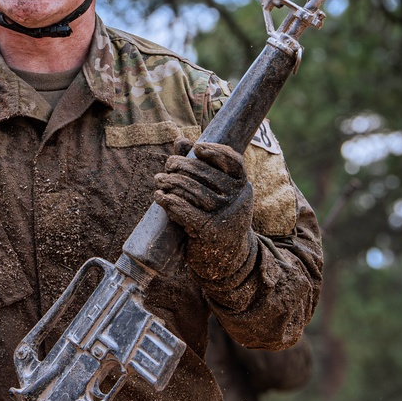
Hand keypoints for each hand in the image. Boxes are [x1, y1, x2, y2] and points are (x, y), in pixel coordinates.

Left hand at [154, 142, 255, 282]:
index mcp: (243, 186)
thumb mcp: (216, 193)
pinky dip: (169, 201)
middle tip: (167, 165)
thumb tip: (181, 140)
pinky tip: (159, 196)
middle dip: (182, 166)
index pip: (234, 161)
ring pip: (193, 191)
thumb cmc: (217, 218)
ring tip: (159, 179)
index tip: (196, 148)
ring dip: (171, 182)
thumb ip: (200, 166)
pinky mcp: (210, 232)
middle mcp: (238, 199)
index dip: (215, 151)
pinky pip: (186, 211)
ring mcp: (226, 216)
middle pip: (207, 174)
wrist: (228, 261)